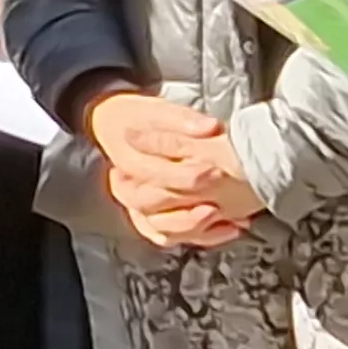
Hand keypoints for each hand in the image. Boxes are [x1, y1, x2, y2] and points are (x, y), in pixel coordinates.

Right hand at [90, 91, 259, 247]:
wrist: (118, 127)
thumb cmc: (141, 119)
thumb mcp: (159, 111)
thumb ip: (184, 120)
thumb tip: (210, 127)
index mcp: (129, 160)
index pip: (157, 174)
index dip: (188, 176)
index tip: (215, 171)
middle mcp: (128, 189)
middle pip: (157, 206)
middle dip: (192, 206)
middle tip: (222, 201)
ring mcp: (138, 207)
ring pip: (162, 228)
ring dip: (195, 227)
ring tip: (229, 221)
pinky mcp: (151, 219)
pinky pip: (171, 237)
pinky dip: (198, 237)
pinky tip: (227, 228)